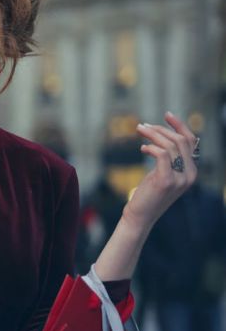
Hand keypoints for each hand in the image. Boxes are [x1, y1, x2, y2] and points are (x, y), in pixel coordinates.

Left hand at [123, 112, 198, 229]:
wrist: (140, 216)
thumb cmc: (148, 194)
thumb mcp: (162, 173)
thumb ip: (168, 159)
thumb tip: (161, 135)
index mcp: (192, 171)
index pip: (190, 141)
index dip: (179, 126)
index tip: (166, 114)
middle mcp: (190, 175)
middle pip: (180, 141)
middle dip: (160, 129)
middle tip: (142, 126)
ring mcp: (180, 178)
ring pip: (170, 146)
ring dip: (152, 135)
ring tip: (139, 131)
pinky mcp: (166, 181)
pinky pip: (161, 155)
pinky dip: (151, 148)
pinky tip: (142, 149)